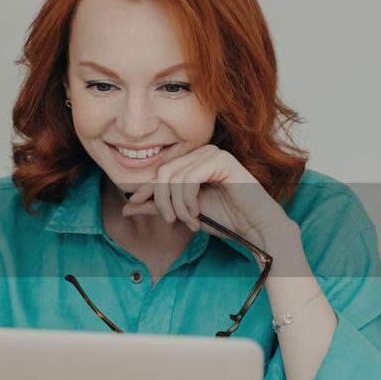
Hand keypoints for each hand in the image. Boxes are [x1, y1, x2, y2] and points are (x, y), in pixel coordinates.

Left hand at [122, 145, 294, 251]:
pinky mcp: (222, 160)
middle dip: (163, 201)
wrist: (255, 226)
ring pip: (175, 177)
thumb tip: (126, 207)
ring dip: (178, 205)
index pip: (159, 171)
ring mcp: (212, 154)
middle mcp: (201, 153)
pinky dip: (188, 199)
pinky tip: (197, 212)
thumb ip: (157, 206)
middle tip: (172, 220)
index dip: (143, 189)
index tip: (132, 207)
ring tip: (190, 220)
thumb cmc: (225, 218)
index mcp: (193, 161)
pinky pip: (190, 178)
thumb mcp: (183, 213)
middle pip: (163, 172)